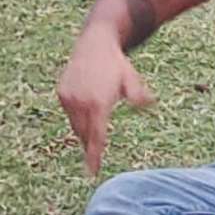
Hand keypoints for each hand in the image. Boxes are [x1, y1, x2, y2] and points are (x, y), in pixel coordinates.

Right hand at [57, 28, 154, 175]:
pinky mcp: (62, 93)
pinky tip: (86, 114)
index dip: (94, 156)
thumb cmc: (117, 64)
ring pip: (75, 125)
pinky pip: (69, 113)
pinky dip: (77, 118)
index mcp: (99, 103)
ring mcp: (69, 98)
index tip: (93, 171)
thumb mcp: (132, 80)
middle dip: (89, 146)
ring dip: (83, 132)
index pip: (96, 137)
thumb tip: (153, 105)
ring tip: (91, 137)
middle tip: (94, 159)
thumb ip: (140, 96)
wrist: (95, 43)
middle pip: (84, 134)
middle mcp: (81, 102)